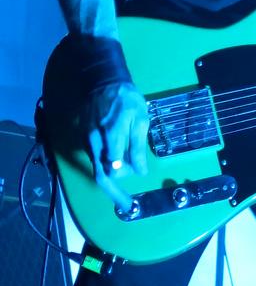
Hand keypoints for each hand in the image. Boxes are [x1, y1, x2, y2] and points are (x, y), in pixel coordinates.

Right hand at [82, 82, 149, 208]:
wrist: (104, 83)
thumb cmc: (127, 100)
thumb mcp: (140, 119)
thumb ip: (138, 146)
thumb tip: (140, 171)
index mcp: (112, 135)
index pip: (113, 168)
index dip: (120, 187)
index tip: (128, 203)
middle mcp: (95, 141)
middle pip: (101, 174)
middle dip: (113, 189)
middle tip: (125, 202)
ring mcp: (87, 140)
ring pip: (97, 166)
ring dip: (112, 173)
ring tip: (126, 173)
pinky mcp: (83, 138)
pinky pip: (94, 157)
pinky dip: (106, 162)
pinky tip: (118, 159)